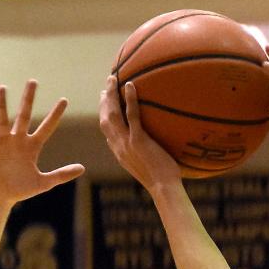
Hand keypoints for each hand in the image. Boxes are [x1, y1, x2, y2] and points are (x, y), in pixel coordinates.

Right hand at [0, 80, 84, 207]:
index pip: (47, 127)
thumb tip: (82, 168)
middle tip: (33, 81)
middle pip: (24, 115)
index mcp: (32, 147)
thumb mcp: (43, 183)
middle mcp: (17, 140)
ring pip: (2, 119)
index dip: (55, 114)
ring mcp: (2, 142)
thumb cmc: (20, 190)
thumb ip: (61, 174)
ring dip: (2, 104)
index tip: (64, 100)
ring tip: (2, 87)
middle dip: (28, 99)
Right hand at [99, 77, 181, 192]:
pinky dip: (130, 99)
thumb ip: (142, 156)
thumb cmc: (162, 182)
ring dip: (112, 95)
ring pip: (113, 114)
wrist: (164, 189)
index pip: (107, 132)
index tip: (105, 103)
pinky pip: (132, 115)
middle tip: (106, 86)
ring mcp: (127, 143)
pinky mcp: (138, 140)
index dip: (104, 116)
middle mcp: (119, 147)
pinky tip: (130, 85)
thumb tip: (150, 148)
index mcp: (120, 154)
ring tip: (113, 79)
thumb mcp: (146, 168)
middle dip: (104, 101)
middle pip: (105, 120)